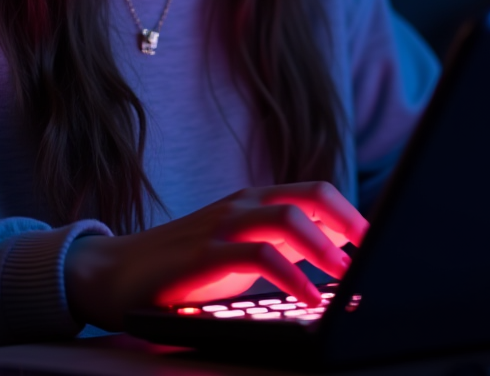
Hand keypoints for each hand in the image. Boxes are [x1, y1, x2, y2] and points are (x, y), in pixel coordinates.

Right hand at [63, 182, 368, 330]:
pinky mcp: (204, 255)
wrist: (113, 274)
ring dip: (324, 246)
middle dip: (349, 222)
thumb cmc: (182, 267)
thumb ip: (280, 246)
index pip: (313, 191)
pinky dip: (290, 276)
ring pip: (286, 218)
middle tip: (373, 252)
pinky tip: (307, 298)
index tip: (377, 241)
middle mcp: (241, 204)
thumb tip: (336, 253)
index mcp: (252, 200)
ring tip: (347, 275)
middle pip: (310, 195)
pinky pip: (258, 257)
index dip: (351, 213)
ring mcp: (221, 226)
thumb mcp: (237, 250)